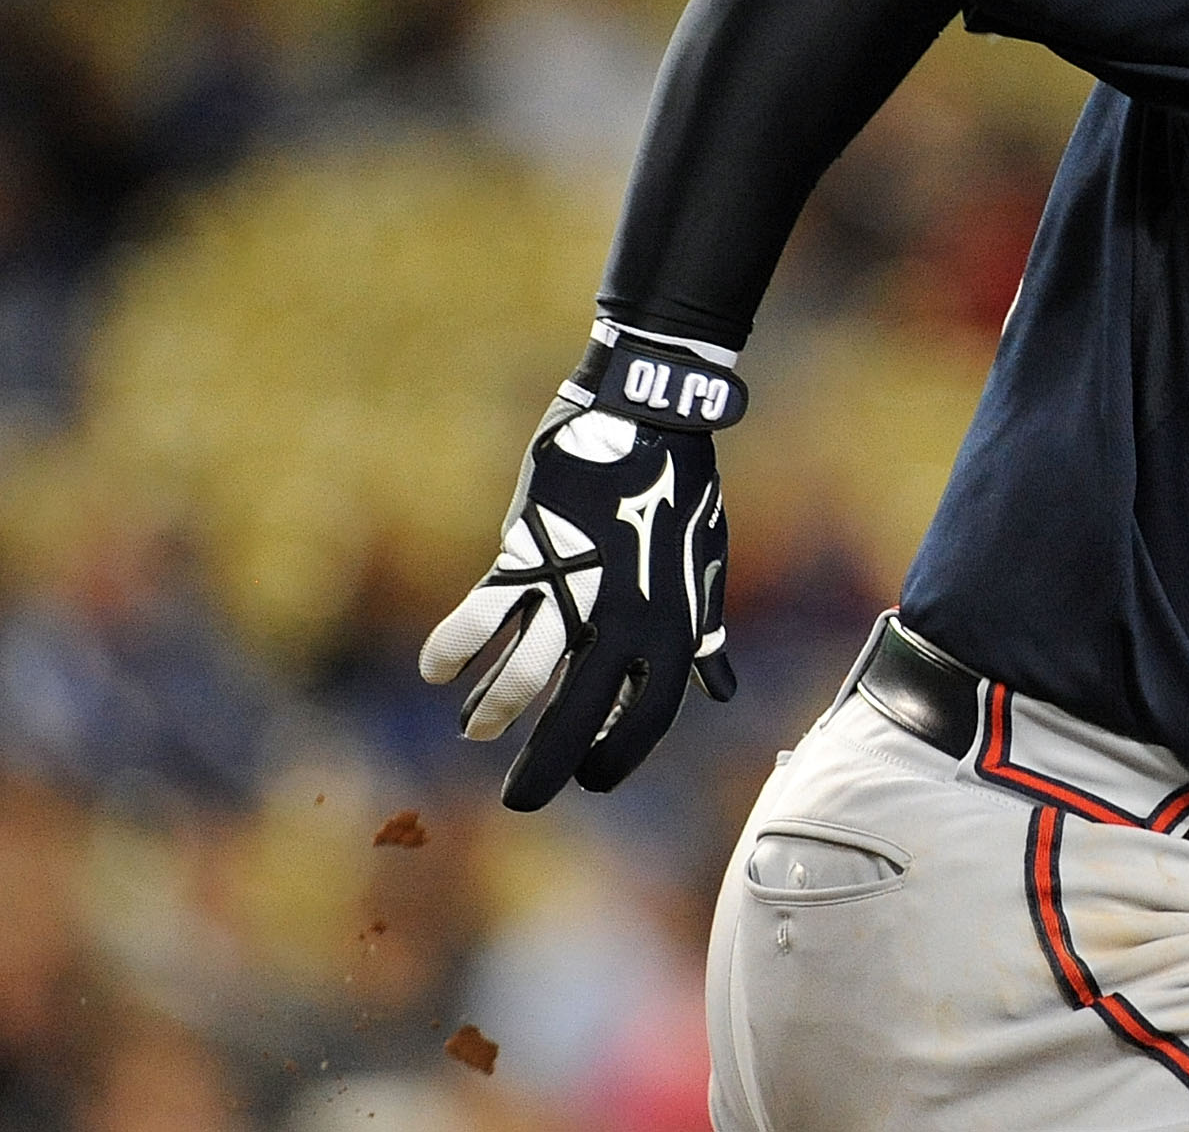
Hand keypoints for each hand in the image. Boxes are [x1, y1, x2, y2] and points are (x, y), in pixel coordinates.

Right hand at [420, 329, 741, 809]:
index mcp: (674, 626)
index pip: (647, 716)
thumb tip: (720, 689)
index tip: (592, 780)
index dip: (618, 755)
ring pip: (525, 675)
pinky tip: (437, 671)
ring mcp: (577, 589)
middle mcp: (626, 619)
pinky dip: (454, 648)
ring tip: (476, 731)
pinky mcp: (531, 556)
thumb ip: (703, 633)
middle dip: (546, 764)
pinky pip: (482, 616)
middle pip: (578, 713)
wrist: (649, 417)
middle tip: (521, 801)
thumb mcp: (704, 567)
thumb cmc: (680, 494)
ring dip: (494, 711)